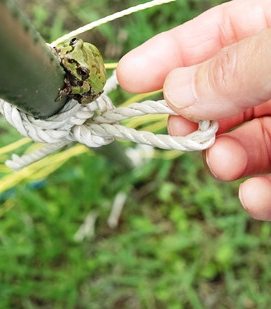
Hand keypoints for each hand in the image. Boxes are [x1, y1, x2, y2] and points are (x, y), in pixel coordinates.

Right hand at [117, 0, 270, 220]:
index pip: (217, 35)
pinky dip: (259, 196)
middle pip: (222, 99)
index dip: (169, 54)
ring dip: (225, 160)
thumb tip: (176, 92)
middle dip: (195, 118)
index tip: (128, 77)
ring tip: (223, 165)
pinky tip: (253, 197)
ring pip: (243, 146)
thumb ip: (235, 69)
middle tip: (180, 129)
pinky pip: (270, 182)